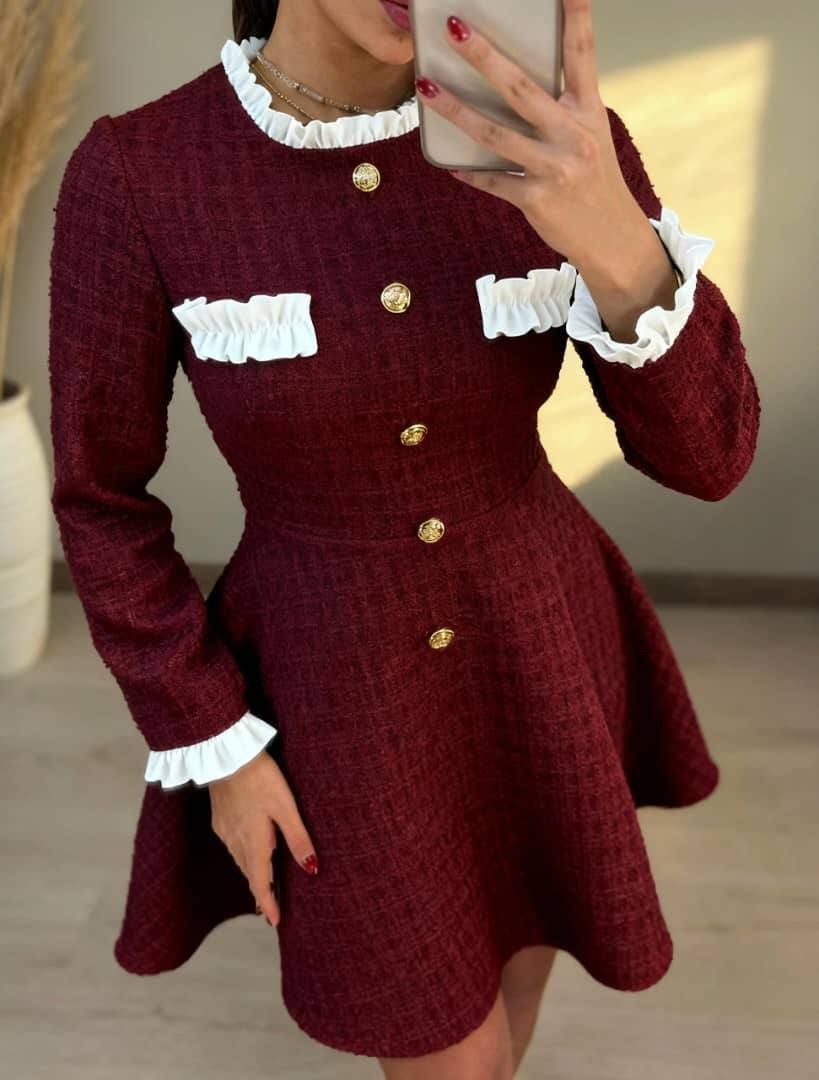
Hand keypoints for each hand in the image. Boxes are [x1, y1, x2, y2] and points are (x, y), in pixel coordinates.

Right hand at [208, 750, 317, 926]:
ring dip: (253, 873)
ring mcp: (225, 830)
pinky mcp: (219, 818)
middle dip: (262, 891)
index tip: (275, 921)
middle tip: (272, 906)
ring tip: (264, 882)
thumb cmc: (261, 778)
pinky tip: (249, 848)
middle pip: (250, 874)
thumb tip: (312, 869)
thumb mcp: (286, 807)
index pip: (261, 884)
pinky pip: (232, 845)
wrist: (225, 755)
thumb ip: (298, 838)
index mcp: (254, 842)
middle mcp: (236, 841)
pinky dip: (243, 854)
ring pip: (240, 860)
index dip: (268, 904)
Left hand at [413, 0, 646, 268]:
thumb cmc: (594, 182)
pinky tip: (449, 164)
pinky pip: (493, 181)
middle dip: (484, 57)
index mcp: (589, 112)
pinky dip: (470, 173)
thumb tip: (509, 84)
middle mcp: (573, 136)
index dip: (574, 17)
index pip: (581, 55)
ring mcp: (554, 169)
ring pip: (495, 135)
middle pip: (521, 89)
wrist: (613, 238)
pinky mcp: (536, 200)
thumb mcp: (590, 137)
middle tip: (454, 27)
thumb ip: (559, 111)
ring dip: (455, 110)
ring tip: (426, 87)